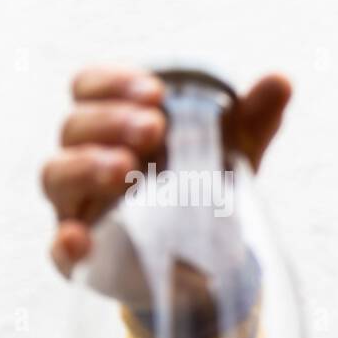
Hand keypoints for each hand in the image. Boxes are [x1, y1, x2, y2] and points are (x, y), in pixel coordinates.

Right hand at [41, 66, 290, 299]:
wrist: (208, 256)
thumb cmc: (205, 183)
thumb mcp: (234, 149)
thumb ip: (254, 116)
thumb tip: (282, 80)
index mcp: (114, 123)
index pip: (89, 87)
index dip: (114, 83)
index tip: (156, 92)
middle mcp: (86, 158)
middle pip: (73, 128)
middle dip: (110, 121)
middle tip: (154, 128)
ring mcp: (79, 205)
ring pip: (56, 176)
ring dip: (85, 165)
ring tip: (125, 166)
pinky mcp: (81, 254)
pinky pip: (58, 249)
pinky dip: (65, 242)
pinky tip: (80, 238)